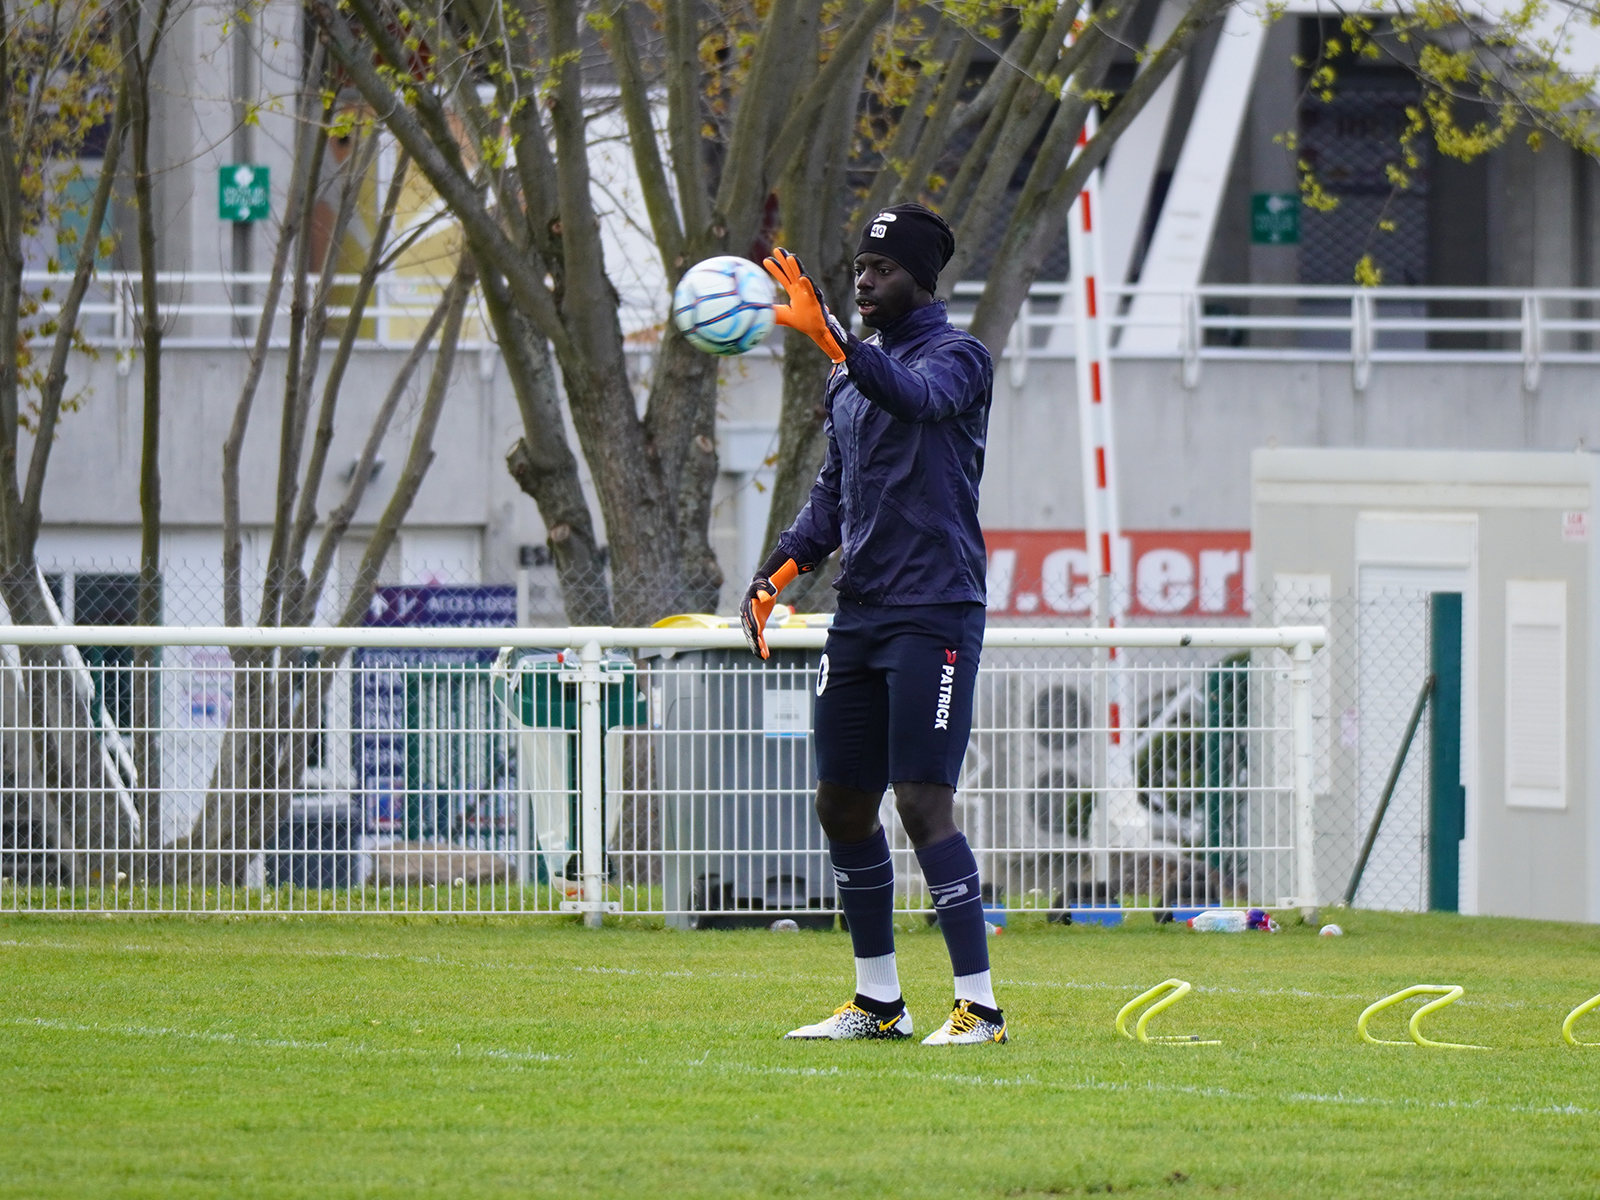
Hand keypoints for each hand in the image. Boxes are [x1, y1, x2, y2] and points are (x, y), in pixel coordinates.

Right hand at [738, 558, 801, 658]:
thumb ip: (763, 589)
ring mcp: (751, 622)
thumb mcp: (763, 585)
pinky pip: (759, 637)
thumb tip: (766, 597)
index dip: (753, 628)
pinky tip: (766, 654)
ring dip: (758, 647)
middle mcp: (746, 617)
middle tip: (760, 651)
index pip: (749, 619)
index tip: (757, 636)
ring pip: (754, 637)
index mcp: (746, 607)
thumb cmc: (763, 584)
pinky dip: (762, 645)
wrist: (763, 586)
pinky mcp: (758, 625)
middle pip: (750, 631)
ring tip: (764, 657)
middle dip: (755, 642)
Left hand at [762, 248, 849, 363]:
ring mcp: (808, 294)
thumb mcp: (784, 316)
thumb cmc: (804, 322)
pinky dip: (807, 284)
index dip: (776, 268)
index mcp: (794, 292)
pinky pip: (811, 291)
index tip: (766, 259)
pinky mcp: (814, 301)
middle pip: (791, 272)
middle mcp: (801, 290)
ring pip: (801, 278)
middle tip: (777, 249)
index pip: (783, 277)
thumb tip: (759, 312)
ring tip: (790, 257)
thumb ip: (774, 312)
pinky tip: (802, 277)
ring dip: (796, 267)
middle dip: (784, 261)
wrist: (817, 331)